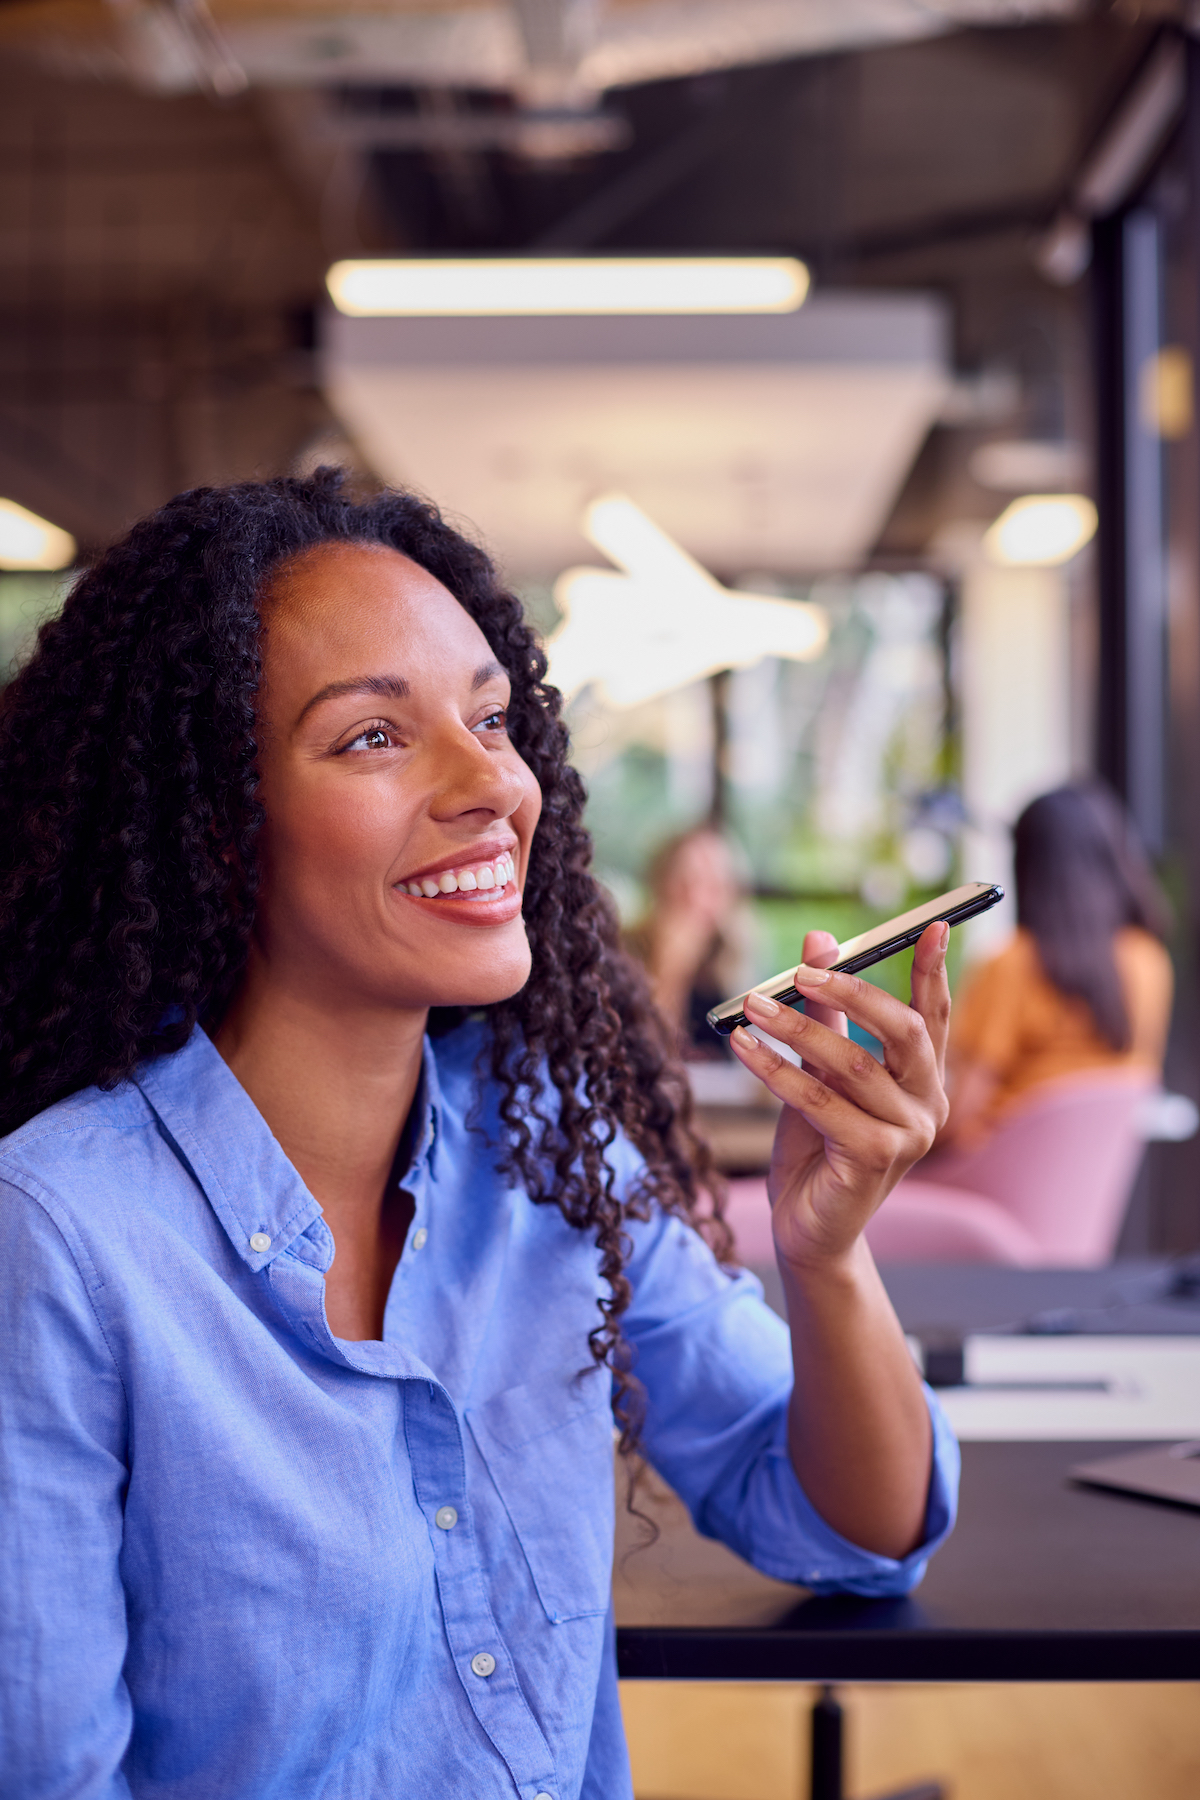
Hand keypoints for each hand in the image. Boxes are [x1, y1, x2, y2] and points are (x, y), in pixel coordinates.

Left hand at [730, 922, 950, 1270]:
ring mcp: (908, 1135)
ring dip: (796, 1028)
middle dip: (853, 992)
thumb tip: (818, 940)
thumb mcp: (818, 1071)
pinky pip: (820, 1100)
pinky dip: (776, 1070)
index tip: (933, 924)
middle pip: (905, 1032)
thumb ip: (823, 1011)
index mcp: (923, 1082)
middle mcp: (928, 1106)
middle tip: (801, 971)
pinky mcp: (875, 1158)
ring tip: (751, 1005)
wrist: (807, 1227)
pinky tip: (743, 1047)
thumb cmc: (815, 1149)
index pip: (934, 1017)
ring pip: (852, 1064)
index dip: (934, 970)